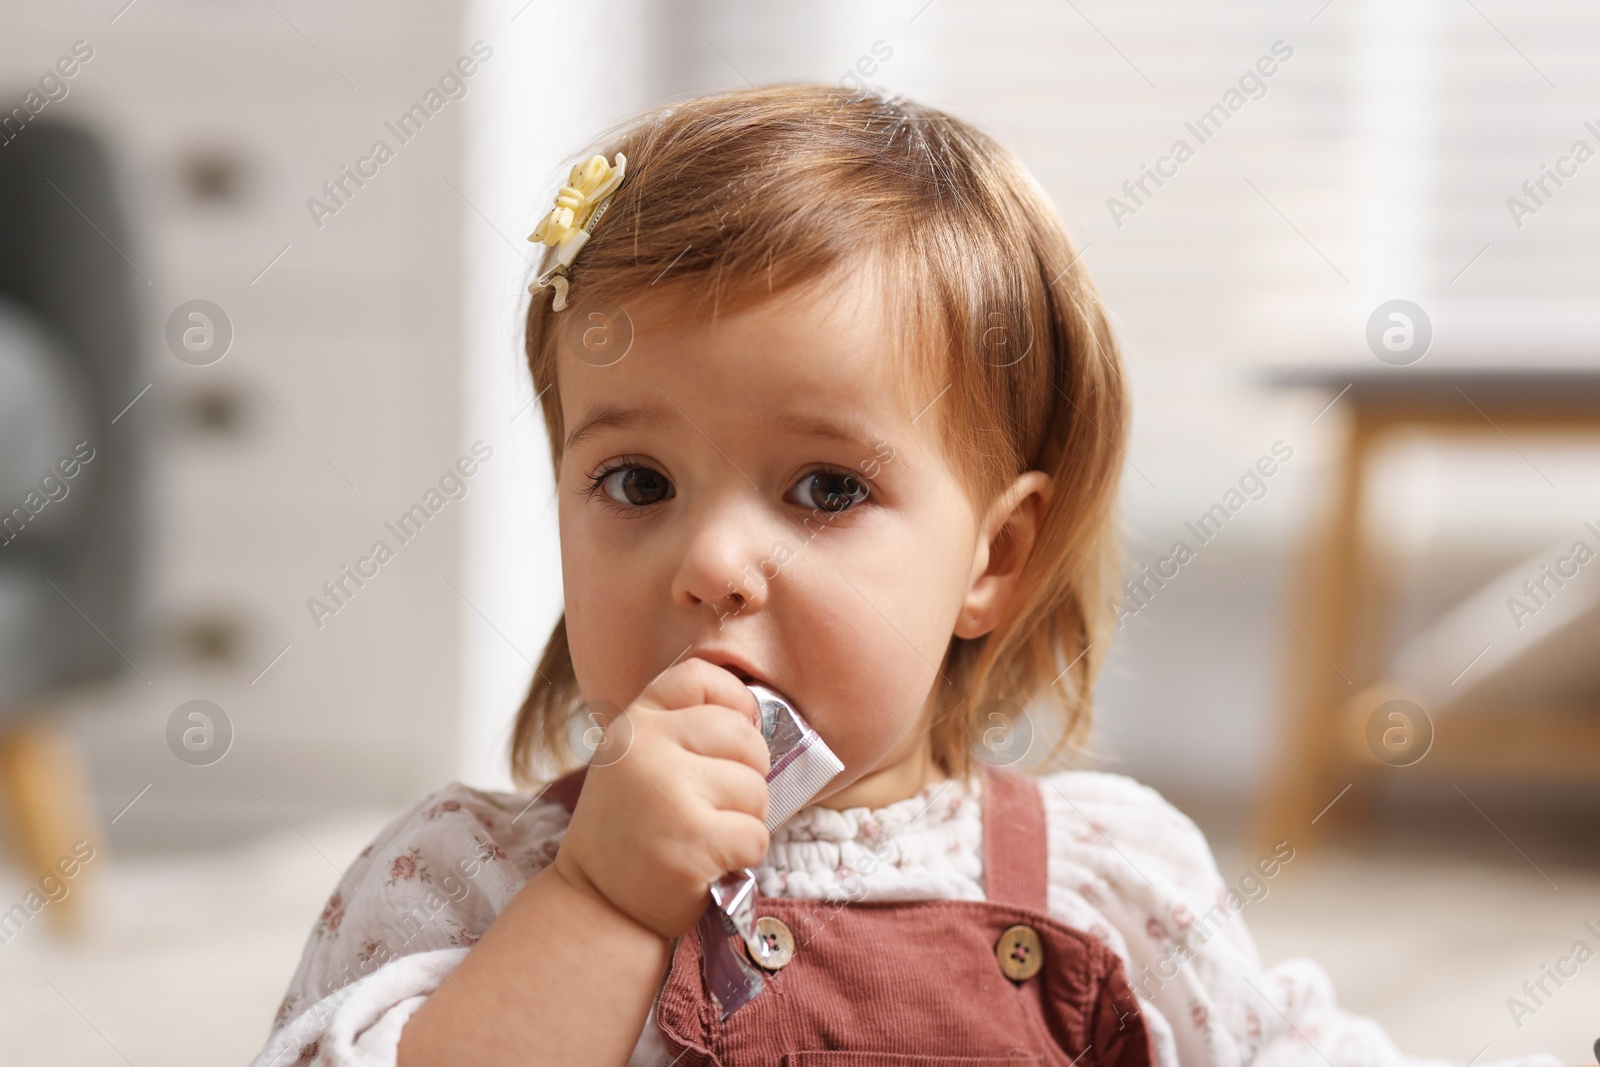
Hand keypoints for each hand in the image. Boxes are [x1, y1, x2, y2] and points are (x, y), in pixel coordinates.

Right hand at [551, 658, 770, 939]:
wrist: (597, 906)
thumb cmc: (634, 831)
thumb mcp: (640, 762)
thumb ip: (683, 731)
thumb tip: (757, 716)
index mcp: (635, 723)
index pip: (702, 676)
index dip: (734, 702)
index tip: (731, 740)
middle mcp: (646, 748)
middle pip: (745, 737)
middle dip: (747, 776)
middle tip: (713, 808)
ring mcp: (669, 794)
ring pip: (756, 789)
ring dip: (744, 821)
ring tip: (705, 837)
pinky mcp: (693, 842)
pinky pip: (756, 836)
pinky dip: (743, 857)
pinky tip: (708, 865)